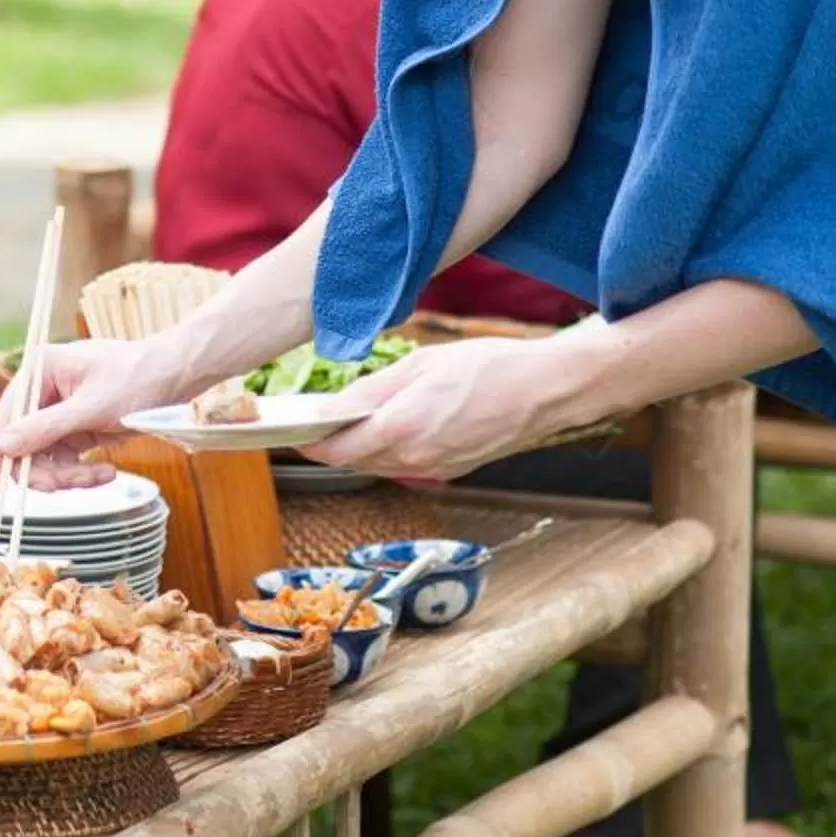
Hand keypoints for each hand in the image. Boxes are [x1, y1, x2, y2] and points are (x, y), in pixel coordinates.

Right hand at [0, 338, 194, 492]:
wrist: (180, 377)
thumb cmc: (140, 379)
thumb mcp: (93, 407)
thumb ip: (46, 428)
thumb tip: (3, 446)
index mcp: (41, 370)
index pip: (6, 418)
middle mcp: (45, 390)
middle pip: (24, 444)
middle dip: (45, 471)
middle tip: (68, 485)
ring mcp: (60, 411)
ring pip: (45, 459)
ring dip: (68, 476)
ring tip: (99, 477)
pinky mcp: (77, 429)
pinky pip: (66, 461)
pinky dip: (82, 473)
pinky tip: (106, 472)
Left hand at [296, 335, 594, 481]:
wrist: (546, 390)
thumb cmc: (488, 368)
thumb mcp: (419, 365)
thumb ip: (371, 391)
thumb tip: (332, 408)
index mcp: (400, 430)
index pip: (335, 452)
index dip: (308, 444)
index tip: (289, 432)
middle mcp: (414, 459)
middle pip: (354, 462)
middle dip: (331, 445)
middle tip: (313, 422)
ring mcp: (435, 469)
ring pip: (379, 466)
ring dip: (360, 449)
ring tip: (348, 422)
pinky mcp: (452, 470)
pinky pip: (407, 465)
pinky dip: (390, 450)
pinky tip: (391, 426)